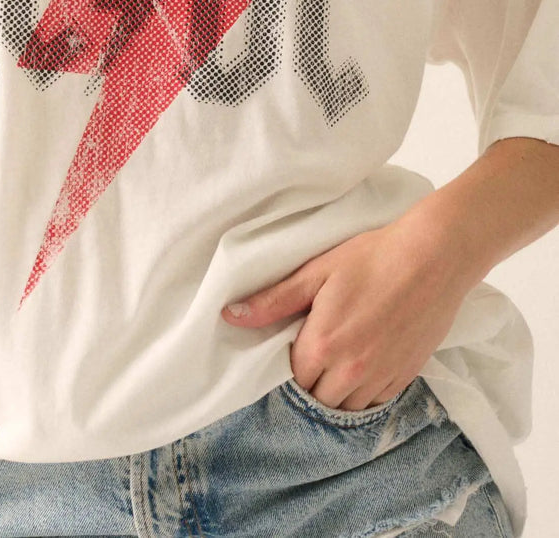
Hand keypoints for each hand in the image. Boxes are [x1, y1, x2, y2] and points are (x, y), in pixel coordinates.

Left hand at [221, 218, 474, 410]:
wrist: (434, 257)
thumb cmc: (373, 257)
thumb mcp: (318, 272)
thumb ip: (274, 300)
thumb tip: (230, 316)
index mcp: (323, 345)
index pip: (292, 376)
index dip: (292, 359)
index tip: (298, 340)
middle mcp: (351, 371)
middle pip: (318, 397)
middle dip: (312, 379)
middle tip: (318, 348)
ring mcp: (381, 376)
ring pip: (347, 405)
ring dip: (338, 389)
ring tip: (340, 357)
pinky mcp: (406, 375)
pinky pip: (376, 401)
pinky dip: (365, 390)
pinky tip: (365, 362)